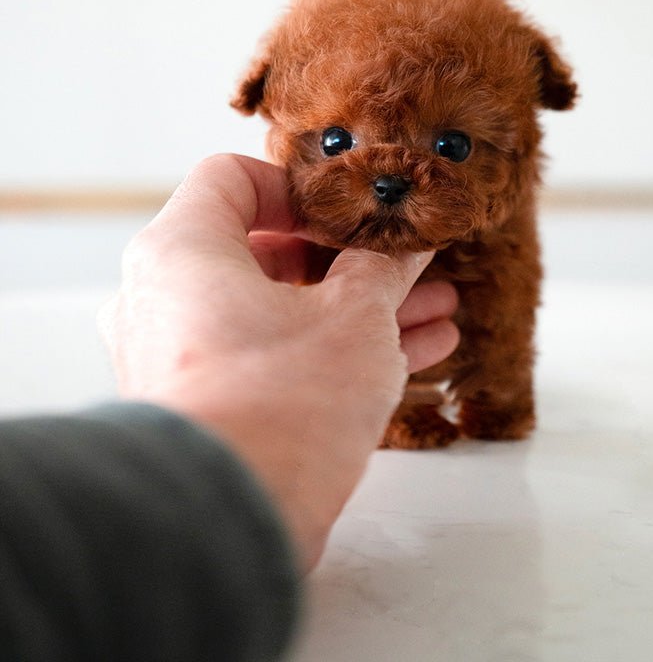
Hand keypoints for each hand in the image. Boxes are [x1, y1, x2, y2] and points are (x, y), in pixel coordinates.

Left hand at [99, 154, 458, 571]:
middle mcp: (166, 298)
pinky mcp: (209, 410)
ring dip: (360, 307)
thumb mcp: (356, 316)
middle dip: (353, 258)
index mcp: (182, 249)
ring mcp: (183, 358)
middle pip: (266, 251)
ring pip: (282, 312)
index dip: (301, 186)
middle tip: (410, 262)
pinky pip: (277, 360)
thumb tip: (409, 245)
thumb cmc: (280, 401)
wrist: (228, 525)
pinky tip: (420, 351)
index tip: (352, 212)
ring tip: (436, 307)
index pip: (231, 177)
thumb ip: (385, 267)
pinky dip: (337, 351)